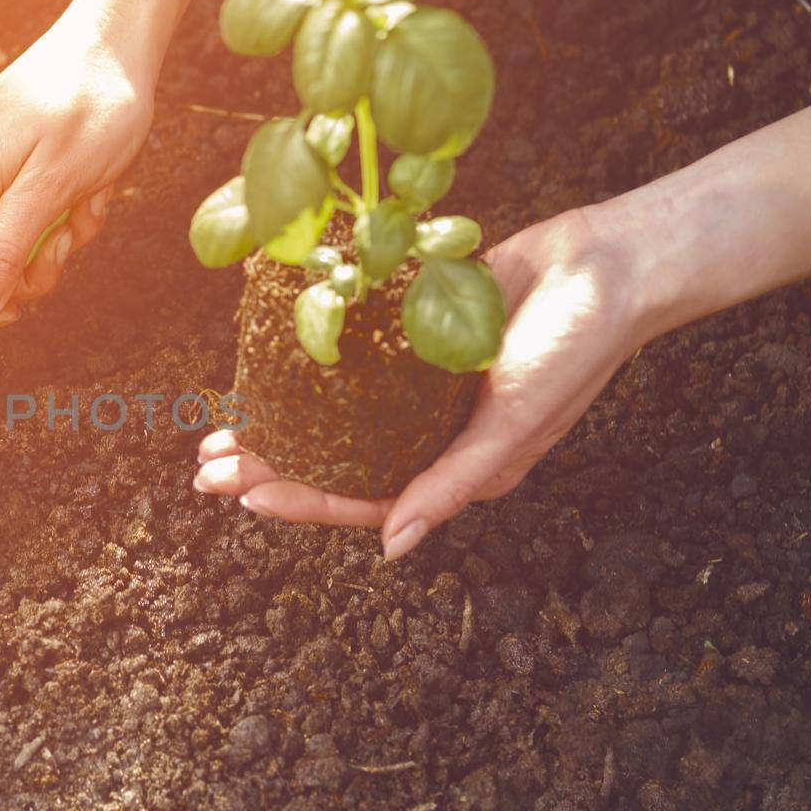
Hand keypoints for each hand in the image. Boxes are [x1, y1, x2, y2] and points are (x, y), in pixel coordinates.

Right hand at [0, 9, 155, 332]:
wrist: (116, 41)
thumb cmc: (90, 104)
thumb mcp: (51, 191)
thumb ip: (3, 257)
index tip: (16, 312)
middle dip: (25, 266)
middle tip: (65, 239)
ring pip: (2, 244)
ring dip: (50, 239)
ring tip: (81, 200)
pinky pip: (19, 215)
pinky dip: (56, 212)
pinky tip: (82, 184)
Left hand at [193, 207, 648, 559]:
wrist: (605, 262)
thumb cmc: (571, 350)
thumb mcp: (510, 427)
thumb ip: (449, 485)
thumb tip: (390, 548)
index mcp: (453, 466)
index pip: (361, 495)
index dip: (301, 499)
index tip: (245, 496)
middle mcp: (429, 430)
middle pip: (333, 457)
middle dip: (270, 465)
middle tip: (206, 469)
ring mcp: (417, 382)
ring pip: (331, 410)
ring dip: (277, 418)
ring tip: (220, 425)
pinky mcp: (409, 332)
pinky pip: (348, 354)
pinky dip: (306, 360)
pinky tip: (262, 360)